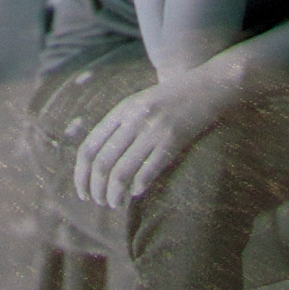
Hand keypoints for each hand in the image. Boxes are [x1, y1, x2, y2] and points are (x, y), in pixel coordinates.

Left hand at [74, 69, 234, 207]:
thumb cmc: (172, 99)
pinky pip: (147, 172)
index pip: (89, 148)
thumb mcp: (140, 104)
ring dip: (114, 195)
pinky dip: (138, 188)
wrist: (207, 86)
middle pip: (102, 164)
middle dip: (96, 190)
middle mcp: (133, 119)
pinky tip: (137, 193)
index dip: (81, 175)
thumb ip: (120, 126)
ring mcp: (152, 129)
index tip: (82, 193)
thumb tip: (98, 163)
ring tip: (115, 203)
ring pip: (121, 173)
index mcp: (122, 109)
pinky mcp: (172, 141)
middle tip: (100, 202)